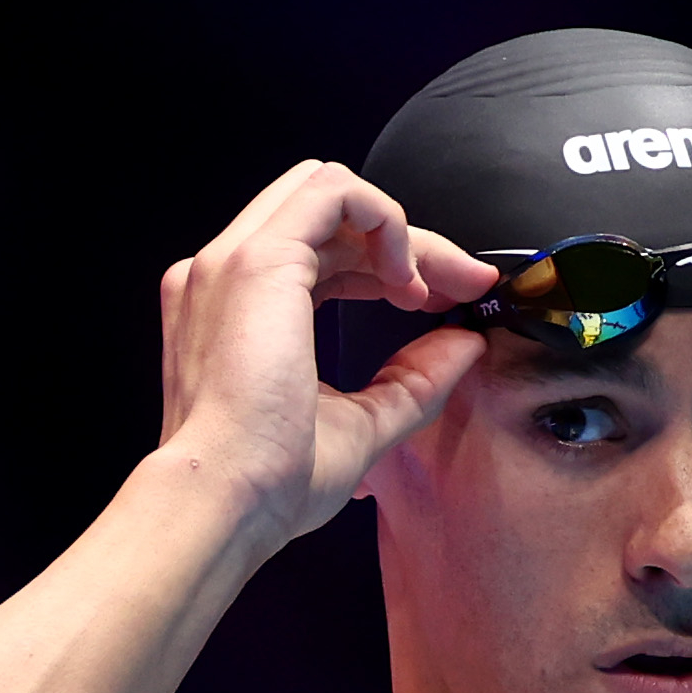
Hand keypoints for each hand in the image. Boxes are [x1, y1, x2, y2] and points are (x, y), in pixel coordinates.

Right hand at [156, 161, 498, 541]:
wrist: (227, 501)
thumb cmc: (272, 479)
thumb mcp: (363, 421)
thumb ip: (412, 379)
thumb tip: (464, 344)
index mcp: (238, 309)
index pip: (324, 255)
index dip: (393, 265)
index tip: (447, 298)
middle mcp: (228, 274)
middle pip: (331, 217)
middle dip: (407, 243)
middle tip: (462, 287)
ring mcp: (235, 260)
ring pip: (331, 191)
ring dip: (398, 231)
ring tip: (432, 288)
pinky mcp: (259, 259)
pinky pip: (336, 193)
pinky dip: (386, 220)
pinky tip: (407, 278)